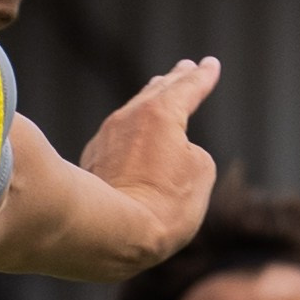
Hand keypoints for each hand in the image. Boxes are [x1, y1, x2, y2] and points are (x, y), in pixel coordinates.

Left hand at [75, 58, 219, 266]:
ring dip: (148, 102)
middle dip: (174, 81)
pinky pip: (115, 140)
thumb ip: (189, 153)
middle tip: (185, 68)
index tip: (210, 64)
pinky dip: (129, 133)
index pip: (188, 88)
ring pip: (131, 114)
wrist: (110, 234)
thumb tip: (164, 158)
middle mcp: (128, 119)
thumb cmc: (163, 204)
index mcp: (161, 112)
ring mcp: (104, 141)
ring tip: (159, 92)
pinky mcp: (90, 165)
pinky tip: (129, 137)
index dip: (202, 77)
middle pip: (156, 93)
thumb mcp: (199, 172)